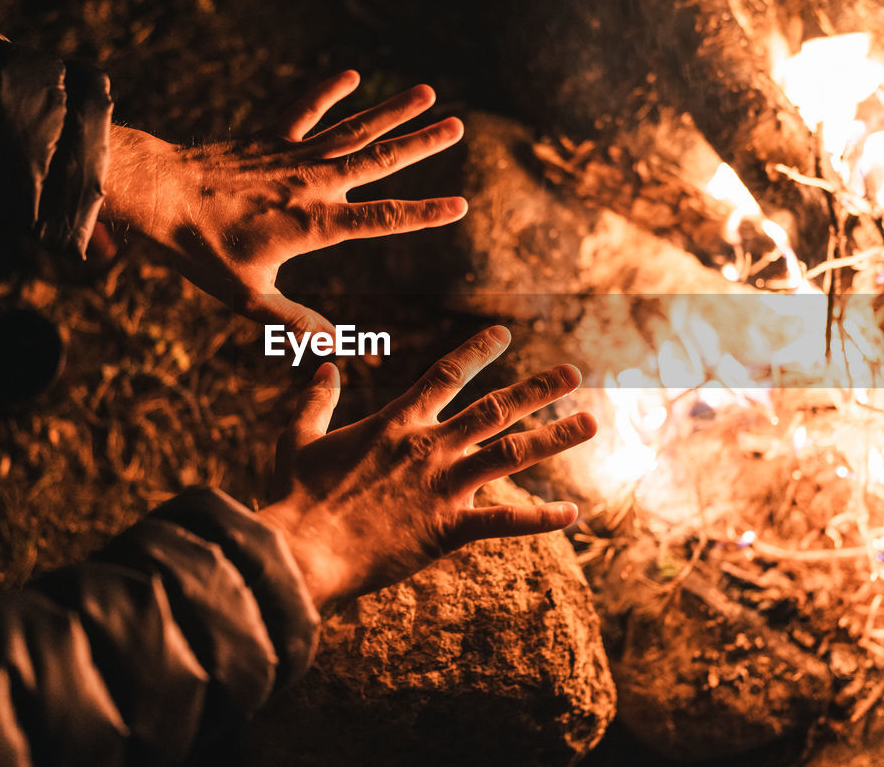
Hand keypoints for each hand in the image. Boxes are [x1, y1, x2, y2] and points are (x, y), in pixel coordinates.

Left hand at [102, 71, 465, 333]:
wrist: (158, 196)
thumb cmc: (201, 250)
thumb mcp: (249, 297)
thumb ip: (295, 322)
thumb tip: (335, 349)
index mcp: (314, 224)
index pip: (382, 218)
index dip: (423, 213)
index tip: (460, 205)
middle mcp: (313, 184)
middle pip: (379, 161)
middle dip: (422, 145)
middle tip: (460, 126)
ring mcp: (292, 156)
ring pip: (353, 129)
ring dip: (392, 111)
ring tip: (428, 91)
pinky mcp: (269, 138)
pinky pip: (305, 111)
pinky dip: (328, 92)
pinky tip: (352, 75)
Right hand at [257, 326, 596, 608]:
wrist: (301, 549)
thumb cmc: (293, 496)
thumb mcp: (298, 438)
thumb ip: (316, 400)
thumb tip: (325, 366)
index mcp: (394, 422)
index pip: (446, 374)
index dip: (478, 351)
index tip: (504, 333)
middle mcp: (428, 447)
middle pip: (495, 409)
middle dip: (537, 388)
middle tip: (572, 372)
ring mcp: (442, 487)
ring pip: (511, 454)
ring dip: (553, 437)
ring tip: (589, 422)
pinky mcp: (447, 528)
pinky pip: (504, 522)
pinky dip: (540, 519)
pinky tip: (573, 513)